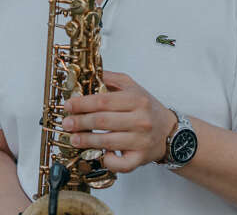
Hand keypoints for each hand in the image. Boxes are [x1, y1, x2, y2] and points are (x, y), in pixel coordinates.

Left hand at [62, 71, 176, 172]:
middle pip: (102, 121)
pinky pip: (121, 163)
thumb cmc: (147, 108)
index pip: (103, 101)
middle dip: (80, 122)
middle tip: (67, 123)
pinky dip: (108, 161)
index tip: (69, 105)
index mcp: (136, 99)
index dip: (82, 104)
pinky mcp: (141, 158)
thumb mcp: (132, 86)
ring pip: (108, 141)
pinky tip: (100, 154)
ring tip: (74, 138)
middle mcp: (140, 119)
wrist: (169, 131)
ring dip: (87, 141)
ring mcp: (141, 140)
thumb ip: (111, 78)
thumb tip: (89, 73)